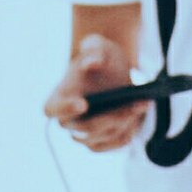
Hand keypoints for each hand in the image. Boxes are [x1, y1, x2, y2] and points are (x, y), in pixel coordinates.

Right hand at [44, 34, 148, 151]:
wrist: (115, 70)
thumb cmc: (101, 58)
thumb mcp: (99, 47)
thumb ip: (93, 51)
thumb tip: (91, 63)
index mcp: (60, 96)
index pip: (52, 109)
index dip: (64, 109)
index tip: (83, 103)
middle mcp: (69, 119)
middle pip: (82, 129)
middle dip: (108, 119)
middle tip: (129, 106)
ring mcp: (85, 133)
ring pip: (100, 139)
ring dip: (122, 125)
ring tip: (139, 106)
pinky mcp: (104, 140)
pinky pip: (114, 144)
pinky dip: (128, 132)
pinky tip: (138, 117)